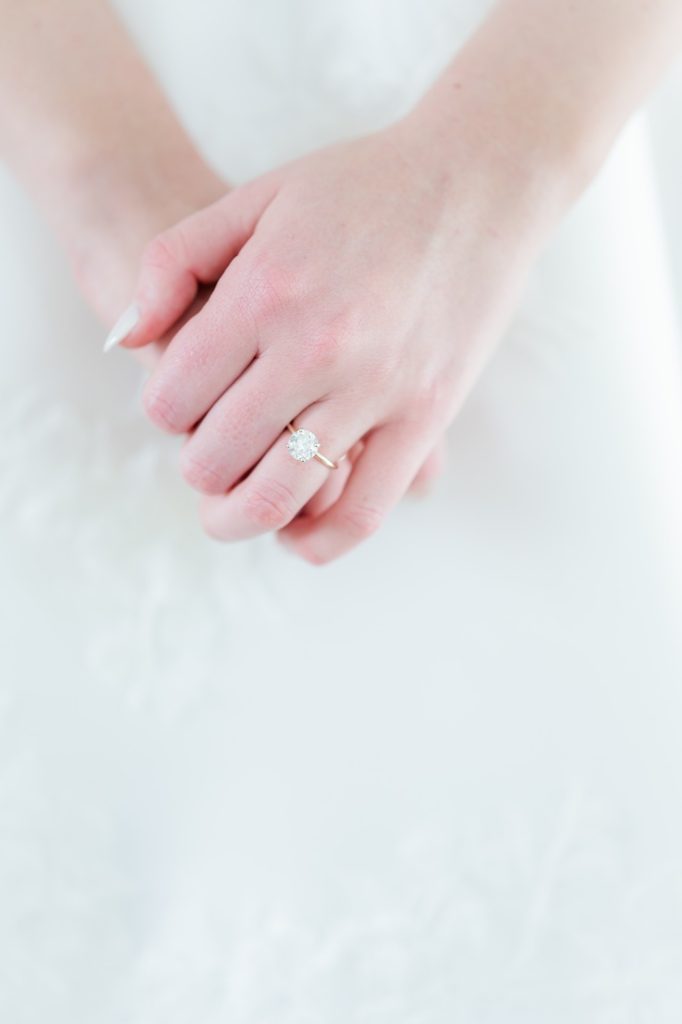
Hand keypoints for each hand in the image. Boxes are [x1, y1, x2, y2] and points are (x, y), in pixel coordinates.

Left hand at [118, 110, 554, 563]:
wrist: (478, 179)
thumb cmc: (363, 186)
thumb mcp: (255, 198)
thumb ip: (173, 260)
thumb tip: (126, 336)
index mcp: (263, 291)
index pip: (173, 398)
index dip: (166, 411)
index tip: (187, 402)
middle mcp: (314, 347)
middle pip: (214, 456)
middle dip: (199, 463)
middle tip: (214, 446)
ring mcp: (374, 388)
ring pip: (277, 497)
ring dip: (239, 516)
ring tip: (234, 506)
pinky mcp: (424, 418)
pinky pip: (362, 512)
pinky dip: (318, 541)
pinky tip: (297, 534)